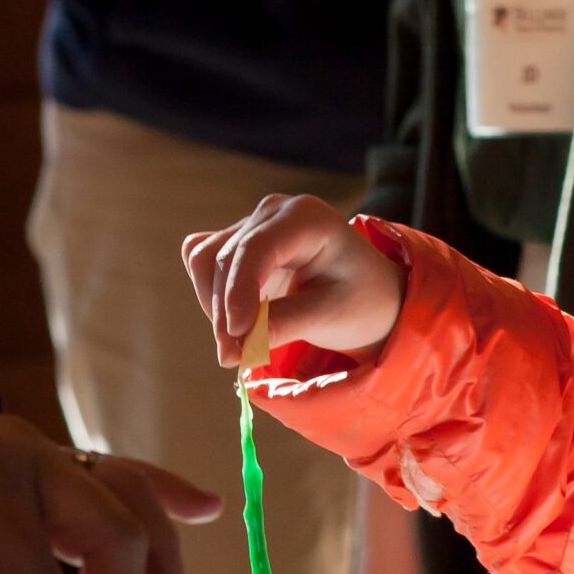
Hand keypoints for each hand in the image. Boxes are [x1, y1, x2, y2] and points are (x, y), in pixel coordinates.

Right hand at [182, 195, 406, 368]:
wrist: (369, 295)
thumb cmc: (362, 301)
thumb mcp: (332, 316)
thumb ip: (285, 324)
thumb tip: (237, 346)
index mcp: (305, 218)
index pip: (255, 249)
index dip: (238, 292)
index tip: (236, 338)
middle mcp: (273, 213)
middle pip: (224, 258)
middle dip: (224, 313)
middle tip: (235, 360)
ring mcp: (253, 225)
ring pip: (206, 261)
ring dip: (214, 308)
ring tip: (240, 347)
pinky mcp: (239, 243)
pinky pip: (204, 263)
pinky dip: (211, 296)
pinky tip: (236, 322)